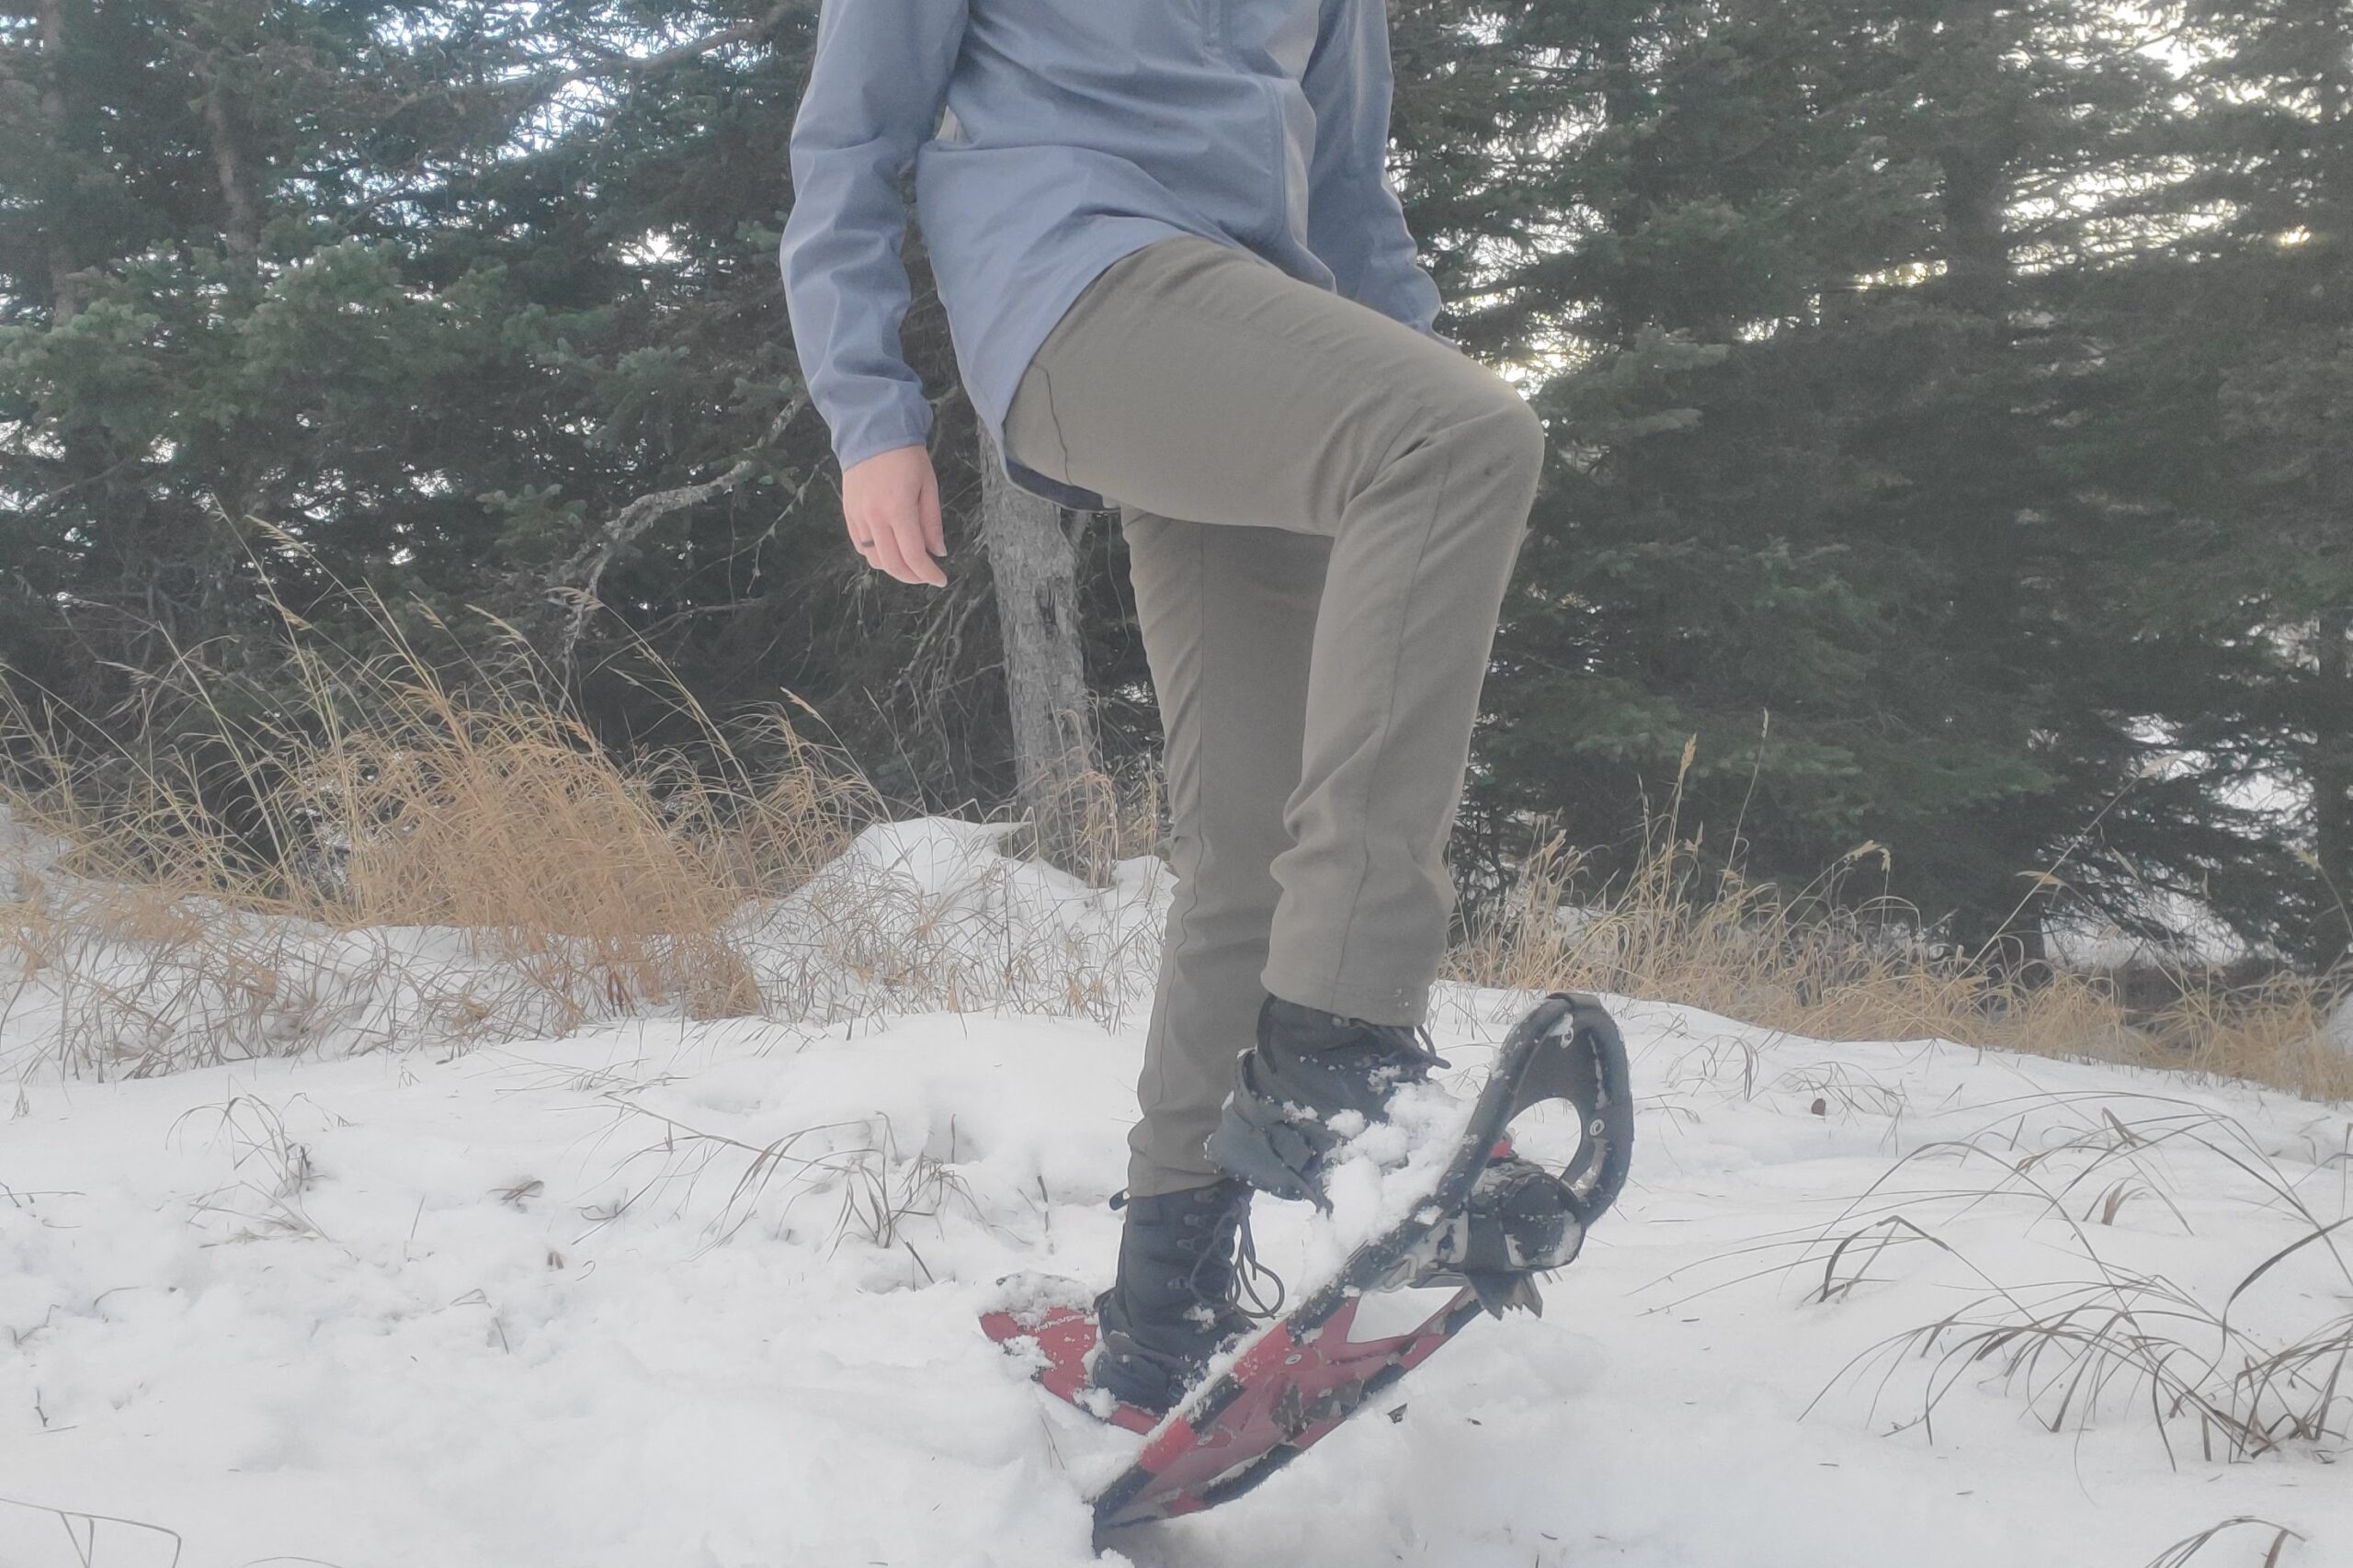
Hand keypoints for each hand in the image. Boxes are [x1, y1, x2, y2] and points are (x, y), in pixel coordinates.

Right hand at [841, 444, 946, 586]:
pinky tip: (890, 548)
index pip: (914, 556)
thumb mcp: (928, 486)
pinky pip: (861, 546)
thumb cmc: (906, 455)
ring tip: (910, 562)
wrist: (872, 431)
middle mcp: (874, 518)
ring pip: (875, 559)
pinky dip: (877, 554)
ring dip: (894, 567)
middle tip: (927, 575)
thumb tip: (937, 552)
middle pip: (892, 565)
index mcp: (898, 510)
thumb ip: (931, 522)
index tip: (940, 580)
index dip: (928, 574)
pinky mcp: (848, 514)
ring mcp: (858, 517)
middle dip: (912, 576)